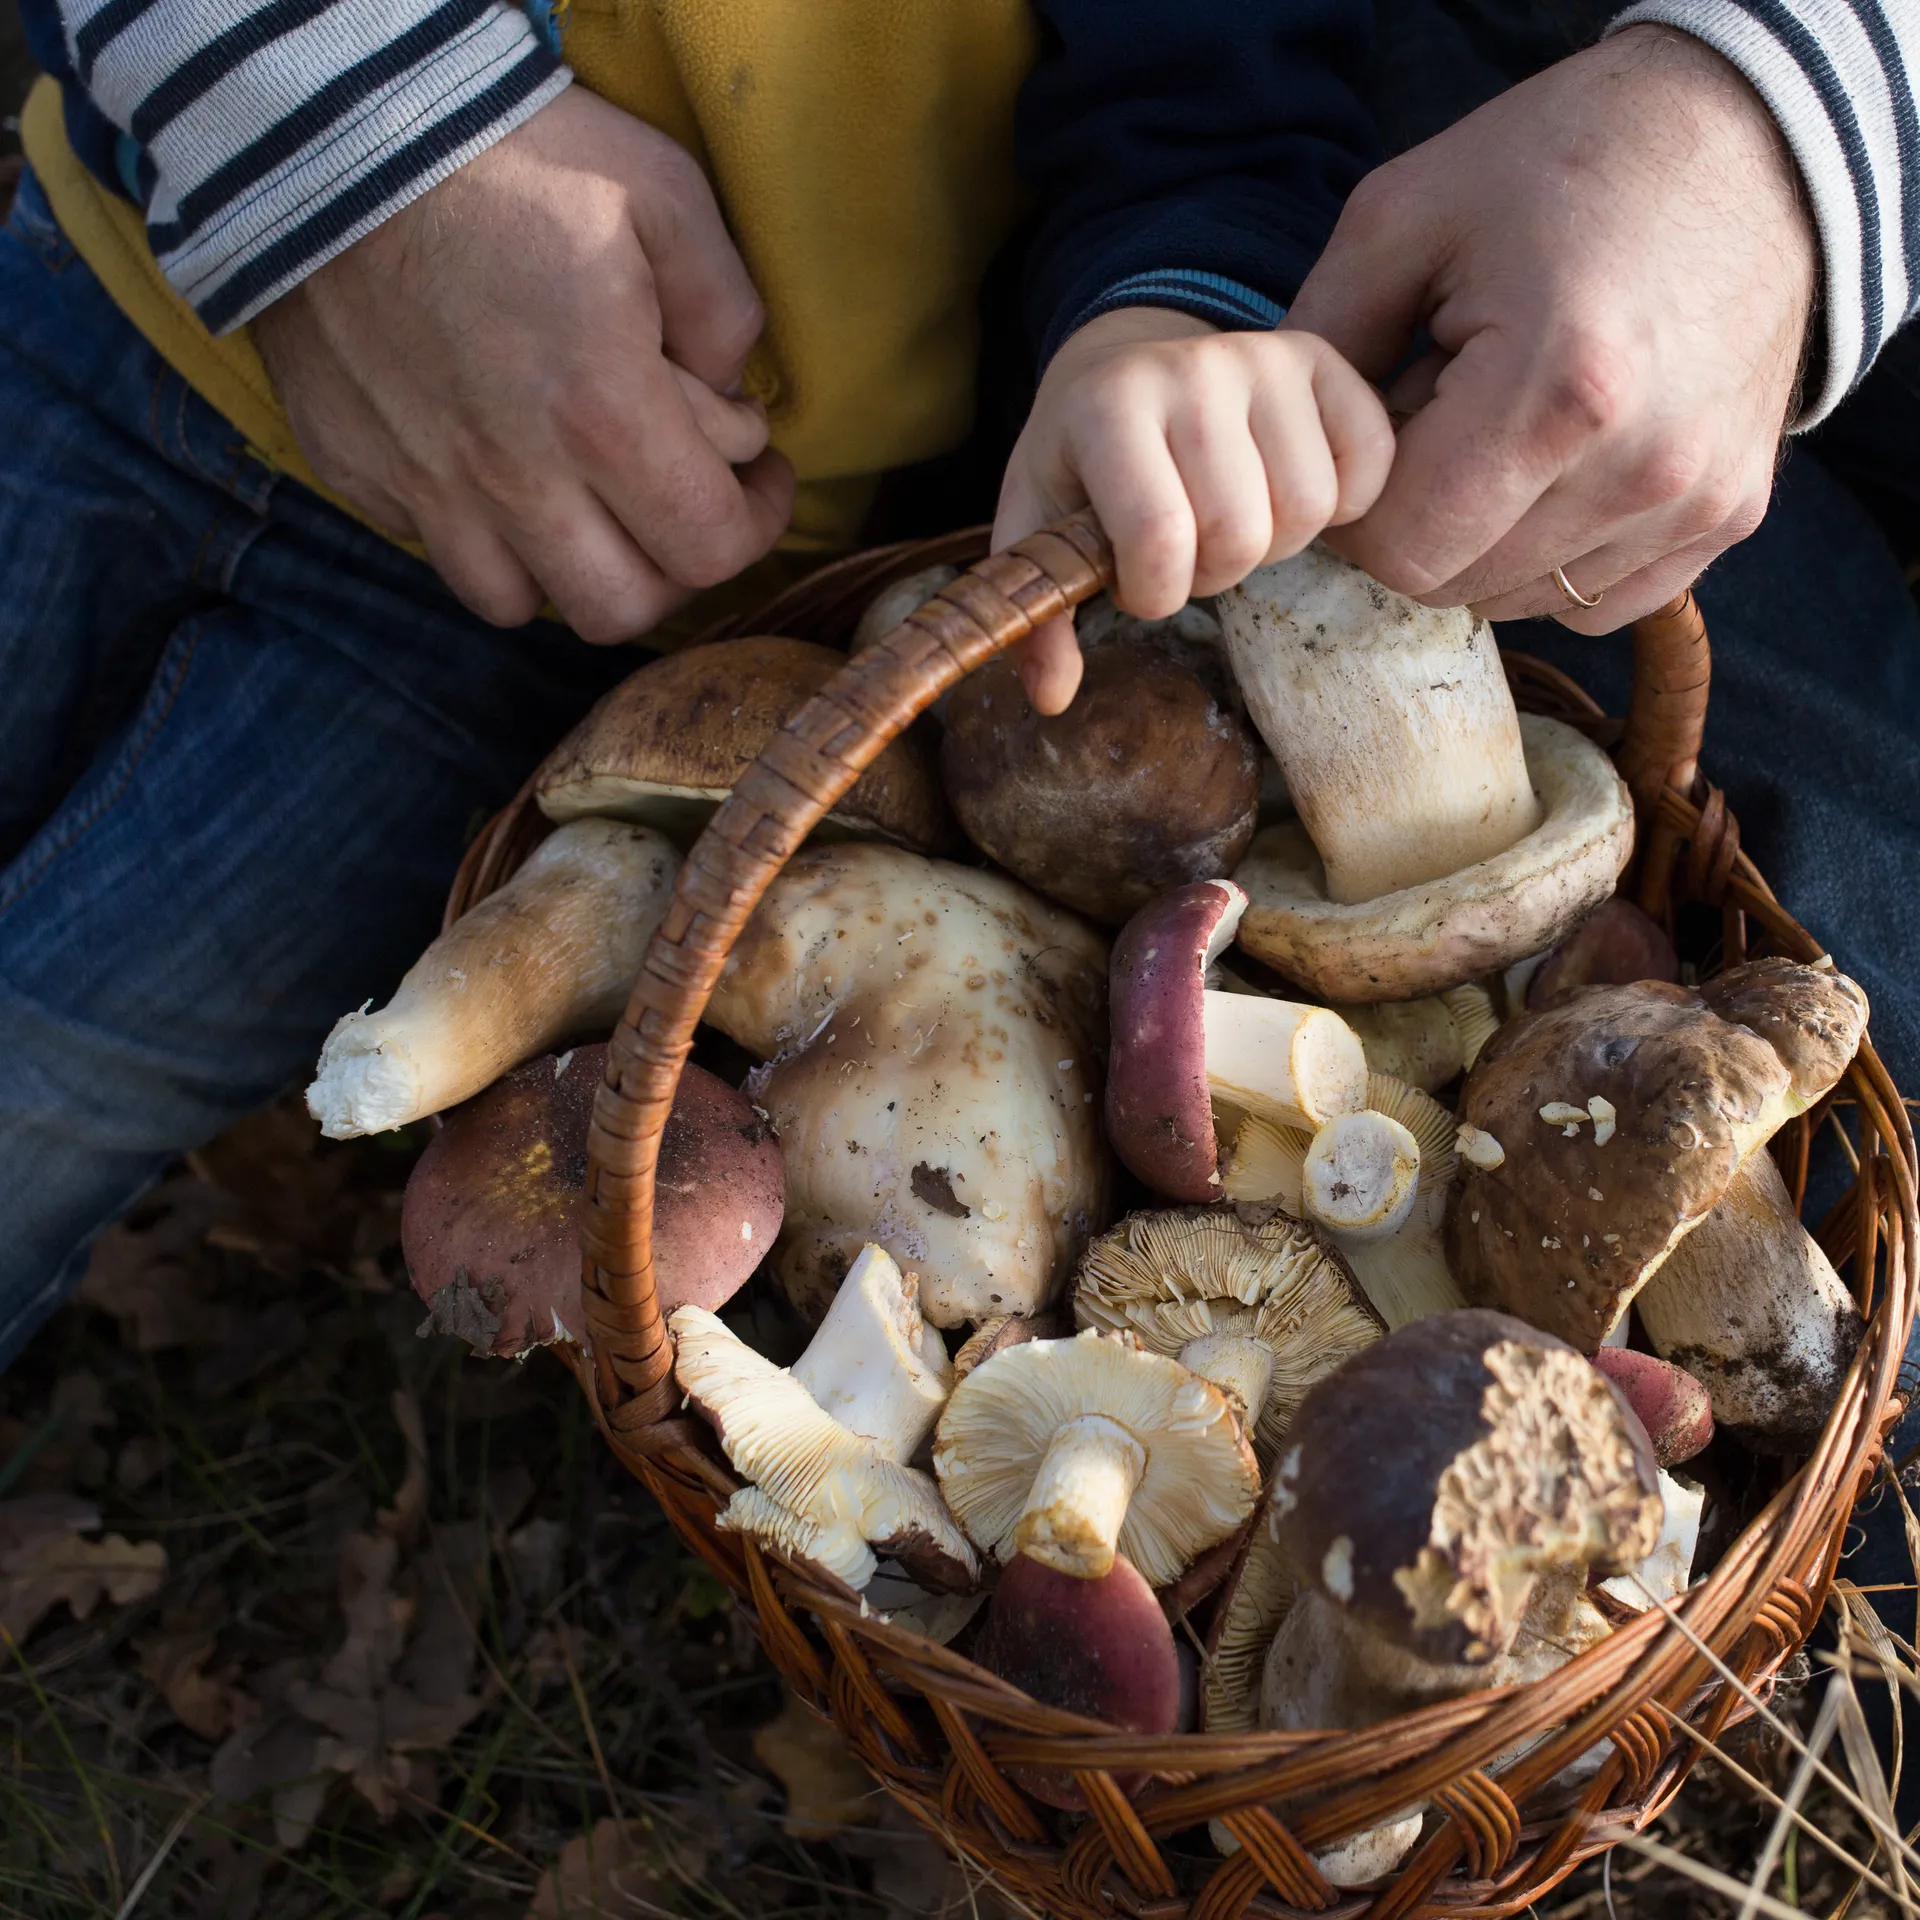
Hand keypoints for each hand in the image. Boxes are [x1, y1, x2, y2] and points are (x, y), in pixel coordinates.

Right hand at [252, 87, 794, 640]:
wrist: (326, 125)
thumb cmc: (506, 153)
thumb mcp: (660, 191)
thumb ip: (724, 306)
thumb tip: (738, 391)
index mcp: (602, 418)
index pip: (710, 549)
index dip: (756, 524)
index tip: (759, 478)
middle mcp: (514, 480)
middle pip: (621, 609)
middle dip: (671, 566)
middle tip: (680, 499)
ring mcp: (426, 486)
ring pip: (521, 605)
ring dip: (570, 569)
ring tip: (589, 502)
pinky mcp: (358, 469)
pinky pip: (432, 549)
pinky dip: (479, 535)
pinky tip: (496, 467)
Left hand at [993, 308, 1393, 711]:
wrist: (1121, 364)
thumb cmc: (1081, 460)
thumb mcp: (1036, 526)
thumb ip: (1040, 613)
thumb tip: (1052, 699)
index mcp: (1108, 406)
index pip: (1160, 537)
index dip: (1154, 593)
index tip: (1135, 580)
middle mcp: (1191, 368)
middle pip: (1242, 533)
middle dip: (1212, 574)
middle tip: (1184, 553)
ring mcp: (1264, 357)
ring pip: (1310, 507)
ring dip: (1274, 544)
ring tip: (1229, 522)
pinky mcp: (1322, 360)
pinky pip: (1369, 462)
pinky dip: (1341, 505)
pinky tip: (1285, 496)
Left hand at [1285, 25, 1816, 631]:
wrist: (1753, 138)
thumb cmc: (1568, 160)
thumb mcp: (1407, 213)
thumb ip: (1319, 342)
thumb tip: (1272, 449)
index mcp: (1556, 393)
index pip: (1400, 551)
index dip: (1357, 512)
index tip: (1369, 442)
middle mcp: (1640, 469)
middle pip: (1455, 585)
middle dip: (1417, 520)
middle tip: (1438, 418)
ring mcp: (1695, 501)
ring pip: (1519, 598)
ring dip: (1483, 538)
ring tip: (1505, 425)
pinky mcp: (1727, 516)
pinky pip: (1596, 598)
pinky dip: (1554, 554)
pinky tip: (1560, 465)